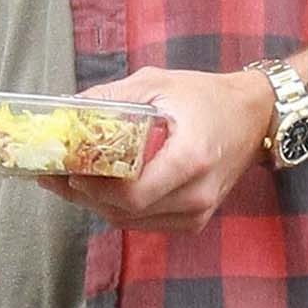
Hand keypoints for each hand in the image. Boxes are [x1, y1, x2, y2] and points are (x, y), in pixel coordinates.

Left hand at [40, 65, 275, 232]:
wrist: (253, 117)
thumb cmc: (207, 97)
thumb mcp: (158, 83)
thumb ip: (112, 98)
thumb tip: (67, 110)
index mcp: (191, 159)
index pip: (133, 194)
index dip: (94, 188)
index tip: (69, 171)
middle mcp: (197, 194)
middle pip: (126, 212)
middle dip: (85, 196)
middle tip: (53, 176)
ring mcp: (198, 212)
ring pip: (131, 223)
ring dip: (98, 204)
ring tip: (69, 181)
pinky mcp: (194, 220)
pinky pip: (146, 223)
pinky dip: (120, 209)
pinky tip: (101, 190)